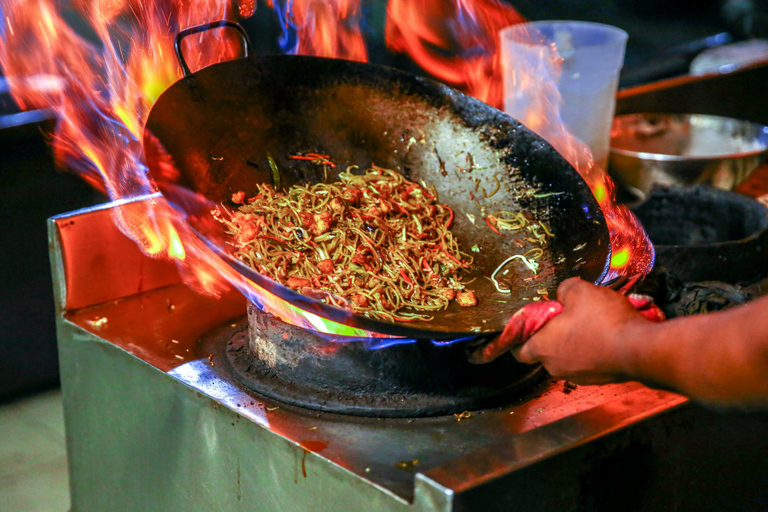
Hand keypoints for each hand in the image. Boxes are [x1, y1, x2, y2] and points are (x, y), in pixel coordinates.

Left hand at [514, 277, 652, 383]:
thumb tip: (564, 294)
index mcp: (542, 347)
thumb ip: (564, 289)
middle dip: (551, 335)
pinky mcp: (598, 379)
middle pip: (544, 351)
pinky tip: (605, 336)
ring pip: (567, 357)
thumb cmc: (604, 321)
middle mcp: (555, 366)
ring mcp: (577, 376)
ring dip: (573, 343)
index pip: (518, 350)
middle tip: (565, 317)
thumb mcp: (580, 291)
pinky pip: (587, 362)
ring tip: (589, 323)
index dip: (520, 338)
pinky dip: (591, 351)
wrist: (640, 349)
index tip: (528, 326)